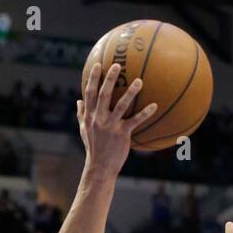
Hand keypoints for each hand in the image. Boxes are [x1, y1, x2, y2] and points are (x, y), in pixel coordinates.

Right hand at [77, 63, 157, 178]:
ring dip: (130, 92)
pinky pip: (135, 121)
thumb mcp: (84, 130)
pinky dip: (145, 113)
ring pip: (121, 105)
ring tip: (139, 81)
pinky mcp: (122, 134)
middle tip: (117, 65)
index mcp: (90, 116)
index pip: (89, 93)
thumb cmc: (93, 148)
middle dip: (110, 79)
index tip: (97, 65)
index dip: (92, 78)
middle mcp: (99, 119)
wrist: (99, 167)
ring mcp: (110, 126)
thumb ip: (81, 114)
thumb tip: (78, 100)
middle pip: (103, 94)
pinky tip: (155, 105)